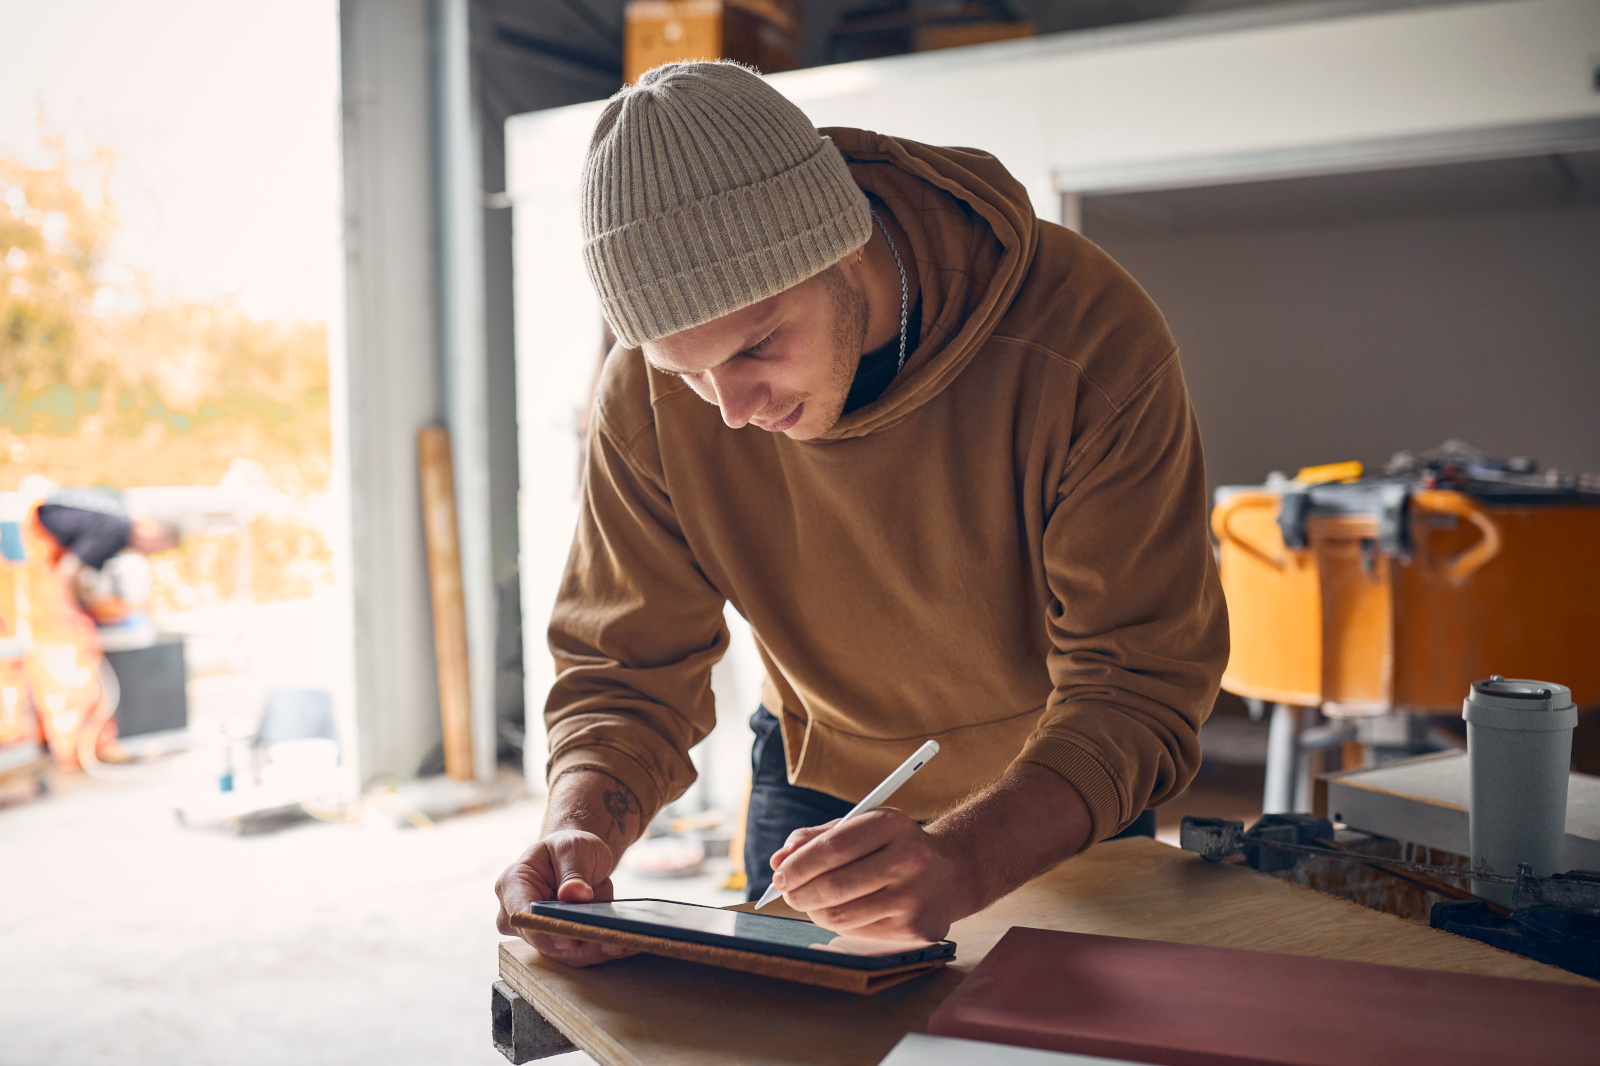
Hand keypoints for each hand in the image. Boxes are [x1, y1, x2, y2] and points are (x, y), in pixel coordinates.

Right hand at [494, 829, 637, 967]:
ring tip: (624, 942)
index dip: (544, 929)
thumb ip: (573, 872)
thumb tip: (574, 895)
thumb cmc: (568, 848)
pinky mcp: (559, 944)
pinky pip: (579, 953)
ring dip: (595, 950)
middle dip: (577, 945)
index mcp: (512, 885)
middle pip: (543, 939)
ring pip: (564, 953)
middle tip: (609, 941)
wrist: (576, 858)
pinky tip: (626, 943)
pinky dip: (602, 949)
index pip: (522, 915)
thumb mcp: (573, 849)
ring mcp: (537, 933)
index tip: (569, 938)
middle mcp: (518, 915)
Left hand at [767, 808, 973, 943]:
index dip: (798, 864)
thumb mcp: (865, 826)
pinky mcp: (914, 930)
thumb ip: (819, 837)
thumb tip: (779, 859)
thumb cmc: (896, 846)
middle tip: (787, 893)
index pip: (833, 847)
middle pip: (834, 886)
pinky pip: (858, 933)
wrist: (952, 872)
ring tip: (810, 903)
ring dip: (814, 912)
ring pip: (841, 916)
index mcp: (892, 825)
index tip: (779, 873)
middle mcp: (908, 860)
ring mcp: (913, 898)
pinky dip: (839, 924)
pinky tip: (841, 912)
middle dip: (799, 893)